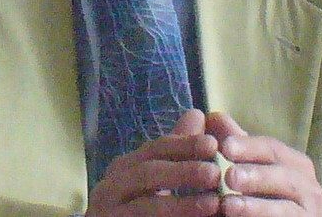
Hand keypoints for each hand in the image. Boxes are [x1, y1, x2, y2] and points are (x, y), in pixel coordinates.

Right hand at [86, 109, 220, 216]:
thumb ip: (176, 150)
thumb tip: (197, 114)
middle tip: (214, 173)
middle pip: (147, 174)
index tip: (213, 144)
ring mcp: (107, 213)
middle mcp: (110, 186)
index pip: (155, 148)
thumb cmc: (140, 205)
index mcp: (124, 167)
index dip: (185, 144)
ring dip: (180, 205)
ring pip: (144, 207)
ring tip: (212, 203)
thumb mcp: (158, 175)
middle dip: (183, 172)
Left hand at [206, 113, 321, 215]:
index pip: (272, 148)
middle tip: (229, 176)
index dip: (248, 147)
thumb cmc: (269, 191)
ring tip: (227, 205)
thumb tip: (212, 116)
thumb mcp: (253, 165)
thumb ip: (235, 143)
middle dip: (255, 176)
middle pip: (283, 177)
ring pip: (286, 209)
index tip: (225, 146)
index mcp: (295, 162)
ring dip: (256, 206)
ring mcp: (309, 213)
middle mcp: (308, 186)